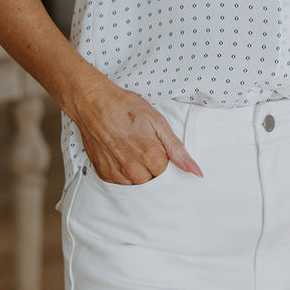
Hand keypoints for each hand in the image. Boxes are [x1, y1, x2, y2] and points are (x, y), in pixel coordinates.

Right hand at [68, 70, 202, 183]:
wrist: (93, 103)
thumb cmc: (127, 108)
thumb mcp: (157, 122)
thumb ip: (177, 149)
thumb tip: (196, 171)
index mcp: (151, 157)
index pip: (168, 175)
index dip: (165, 160)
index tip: (159, 149)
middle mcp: (133, 170)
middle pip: (153, 183)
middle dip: (153, 170)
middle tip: (145, 149)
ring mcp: (117, 174)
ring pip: (136, 186)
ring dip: (139, 174)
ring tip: (133, 152)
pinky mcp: (103, 174)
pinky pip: (120, 185)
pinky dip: (124, 175)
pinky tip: (122, 156)